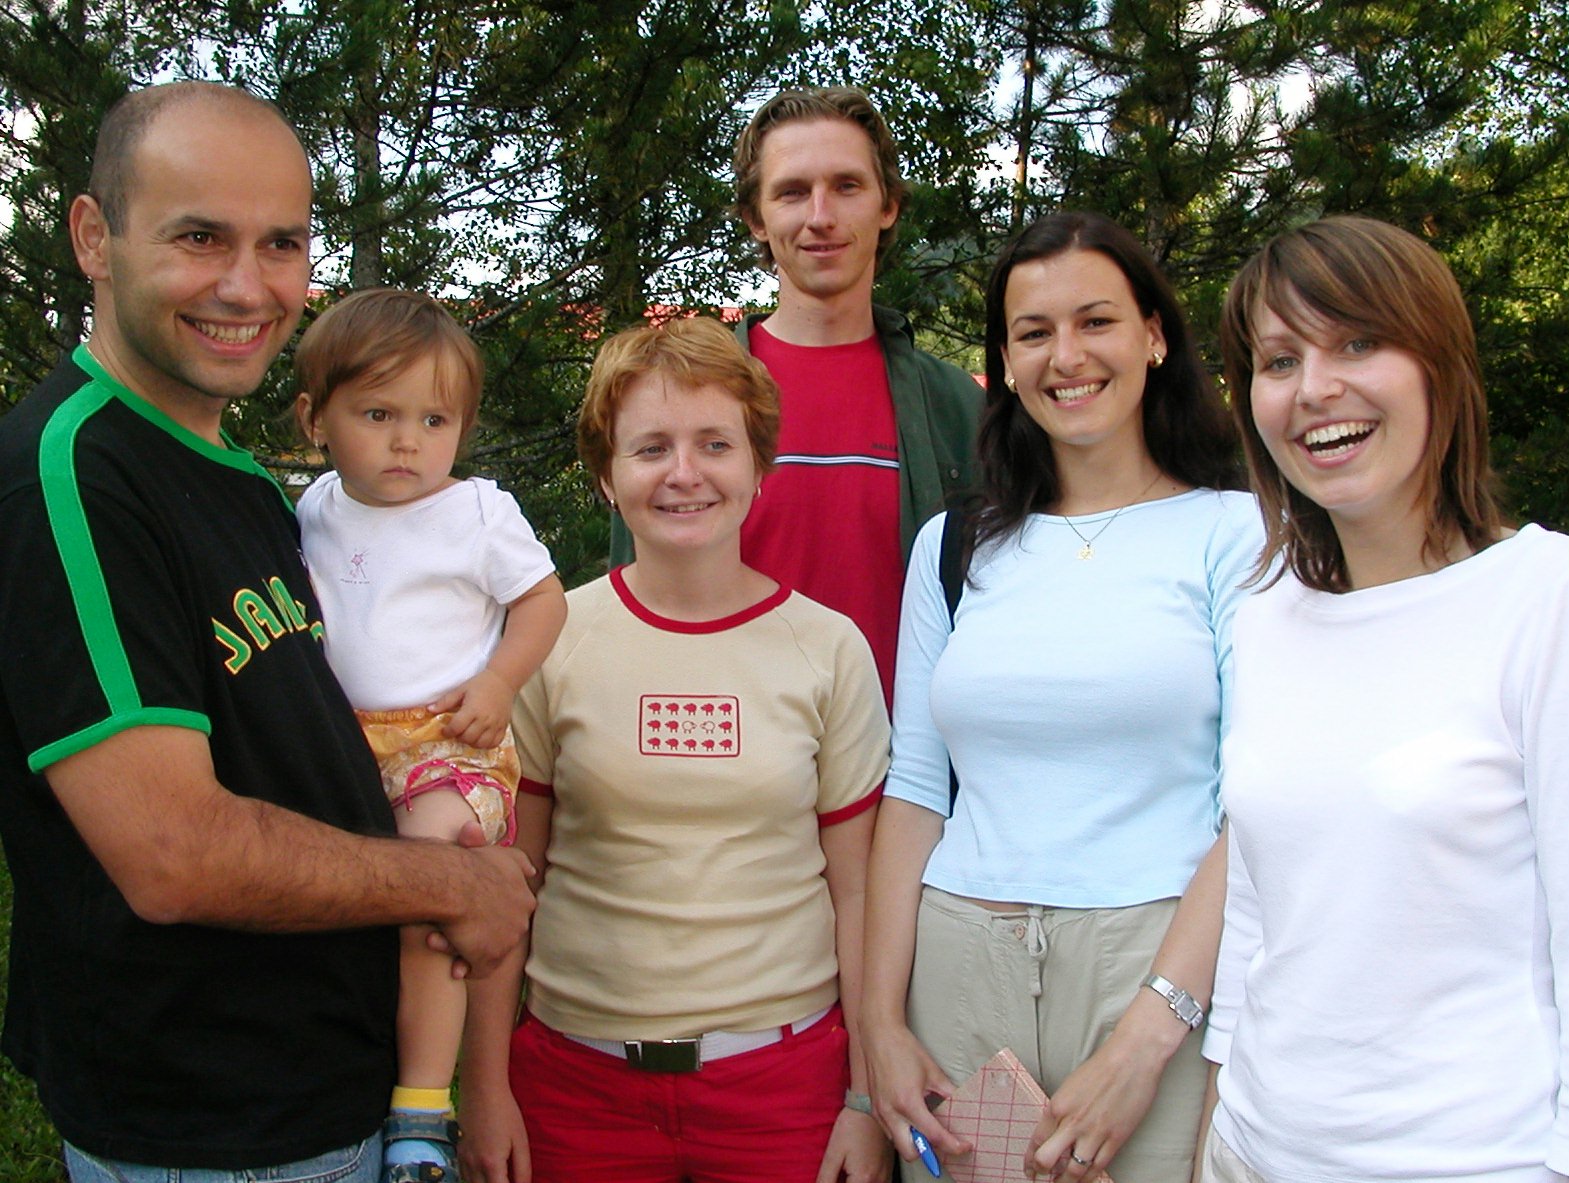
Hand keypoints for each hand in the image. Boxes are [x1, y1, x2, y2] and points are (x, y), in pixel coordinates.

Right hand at [424, 841, 534, 978]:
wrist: (454, 883)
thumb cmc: (473, 864)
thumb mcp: (502, 855)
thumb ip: (519, 862)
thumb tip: (531, 872)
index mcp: (525, 900)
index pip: (508, 913)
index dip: (487, 916)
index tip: (471, 915)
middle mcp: (521, 923)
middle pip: (496, 934)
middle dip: (474, 934)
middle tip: (448, 929)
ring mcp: (507, 943)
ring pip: (484, 950)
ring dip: (462, 947)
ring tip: (435, 939)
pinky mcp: (490, 959)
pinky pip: (477, 969)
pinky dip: (463, 967)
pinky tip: (449, 963)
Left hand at [432, 669, 513, 748]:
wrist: (503, 680)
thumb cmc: (481, 684)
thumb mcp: (461, 689)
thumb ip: (445, 701)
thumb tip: (429, 710)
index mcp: (472, 709)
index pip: (456, 727)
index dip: (447, 731)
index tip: (445, 730)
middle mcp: (485, 719)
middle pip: (468, 738)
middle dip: (459, 737)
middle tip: (457, 731)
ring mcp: (495, 725)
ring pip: (480, 744)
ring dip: (471, 742)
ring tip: (468, 735)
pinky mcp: (503, 727)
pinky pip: (494, 743)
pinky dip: (486, 744)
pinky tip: (480, 738)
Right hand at [459, 1079, 531, 1182]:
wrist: (482, 1090)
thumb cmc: (505, 1112)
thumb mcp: (520, 1141)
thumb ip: (523, 1168)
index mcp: (492, 1165)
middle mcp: (474, 1167)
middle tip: (508, 1178)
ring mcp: (463, 1160)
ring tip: (500, 1177)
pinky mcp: (459, 1153)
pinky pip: (464, 1177)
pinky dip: (475, 1181)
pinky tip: (486, 1175)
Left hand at [816, 1107, 893, 1182]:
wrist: (870, 1105)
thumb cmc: (853, 1125)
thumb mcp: (833, 1153)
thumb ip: (826, 1178)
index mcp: (863, 1179)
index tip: (832, 1179)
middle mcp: (879, 1181)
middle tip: (838, 1175)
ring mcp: (886, 1175)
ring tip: (846, 1174)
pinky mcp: (890, 1169)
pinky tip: (857, 1175)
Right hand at [862, 1019, 968, 1165]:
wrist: (879, 1036)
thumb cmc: (905, 1050)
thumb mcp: (933, 1072)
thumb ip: (948, 1093)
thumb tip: (963, 1106)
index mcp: (908, 1103)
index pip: (934, 1136)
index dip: (953, 1145)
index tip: (964, 1146)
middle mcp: (891, 1113)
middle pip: (912, 1153)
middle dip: (928, 1152)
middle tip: (943, 1140)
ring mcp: (880, 1113)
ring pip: (899, 1144)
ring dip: (914, 1142)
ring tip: (927, 1127)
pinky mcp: (874, 1110)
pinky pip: (890, 1132)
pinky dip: (903, 1132)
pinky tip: (911, 1118)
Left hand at [1024, 1004, 1178, 1180]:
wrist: (1132, 1058)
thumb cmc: (1102, 1067)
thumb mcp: (1071, 1085)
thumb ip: (1063, 1109)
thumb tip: (1057, 1131)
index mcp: (1058, 1105)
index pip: (1037, 1140)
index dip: (1030, 1160)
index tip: (1029, 1169)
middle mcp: (1073, 1122)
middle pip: (1048, 1159)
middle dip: (1042, 1174)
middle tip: (1041, 1180)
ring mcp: (1095, 1133)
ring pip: (1073, 1171)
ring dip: (1065, 1182)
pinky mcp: (1116, 1139)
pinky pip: (1098, 1167)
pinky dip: (1089, 1178)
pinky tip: (1084, 1181)